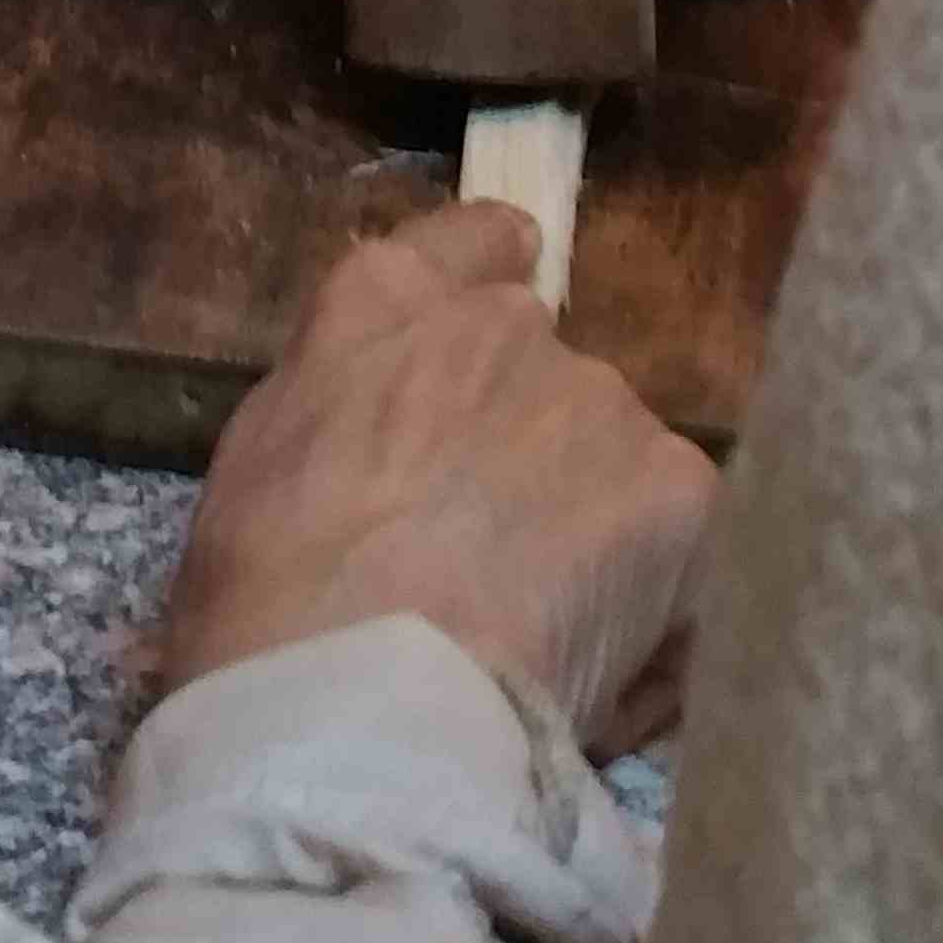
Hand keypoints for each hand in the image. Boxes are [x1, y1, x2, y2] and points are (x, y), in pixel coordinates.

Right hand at [158, 201, 715, 757]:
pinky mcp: (678, 487)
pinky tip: (600, 681)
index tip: (516, 285)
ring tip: (545, 644)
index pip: (466, 243)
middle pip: (547, 380)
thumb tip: (388, 437)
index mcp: (382, 304)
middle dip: (536, 456)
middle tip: (494, 565)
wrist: (357, 699)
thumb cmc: (264, 602)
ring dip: (597, 534)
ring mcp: (599, 400)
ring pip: (618, 466)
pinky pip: (684, 552)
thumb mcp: (258, 465)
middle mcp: (506, 326)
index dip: (494, 268)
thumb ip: (343, 413)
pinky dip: (658, 611)